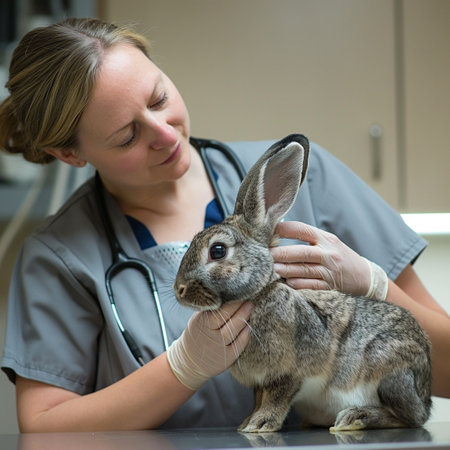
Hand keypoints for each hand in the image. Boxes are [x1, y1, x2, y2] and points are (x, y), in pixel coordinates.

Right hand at [166, 301, 252, 389]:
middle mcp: (209, 336)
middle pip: (227, 319)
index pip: (218, 311)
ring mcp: (218, 348)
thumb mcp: (197, 320)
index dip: (231, 302)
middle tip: (249, 299)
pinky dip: (245, 334)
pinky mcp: (227, 358)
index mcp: (201, 323)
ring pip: (233, 331)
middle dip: (240, 308)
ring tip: (250, 308)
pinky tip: (249, 326)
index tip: (239, 293)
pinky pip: (239, 345)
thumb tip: (228, 294)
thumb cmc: (197, 334)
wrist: (190, 361)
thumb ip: (210, 310)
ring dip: (244, 318)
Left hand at [271, 221, 387, 299]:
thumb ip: (308, 238)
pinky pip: (312, 285)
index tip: (269, 230)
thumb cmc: (340, 255)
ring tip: (272, 269)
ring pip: (305, 270)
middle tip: (267, 254)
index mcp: (325, 238)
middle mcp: (328, 253)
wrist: (365, 275)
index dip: (285, 229)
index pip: (302, 230)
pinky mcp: (331, 285)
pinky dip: (299, 283)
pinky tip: (287, 282)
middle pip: (302, 252)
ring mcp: (330, 270)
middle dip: (282, 253)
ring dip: (287, 270)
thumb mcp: (328, 242)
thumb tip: (280, 231)